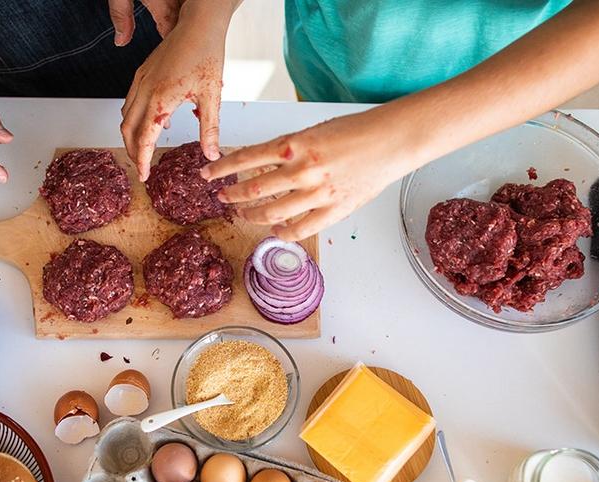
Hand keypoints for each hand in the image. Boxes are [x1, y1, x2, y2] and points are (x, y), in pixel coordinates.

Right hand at [120, 0, 234, 180]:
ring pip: (125, 115)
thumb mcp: (212, 96)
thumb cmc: (207, 55)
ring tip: (142, 150)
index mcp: (161, 99)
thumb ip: (210, 129)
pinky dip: (134, 118)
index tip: (144, 176)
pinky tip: (150, 123)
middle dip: (133, 151)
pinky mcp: (142, 73)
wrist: (199, 25)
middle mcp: (145, 90)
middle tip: (142, 167)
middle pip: (128, 129)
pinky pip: (130, 101)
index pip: (144, 138)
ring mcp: (141, 80)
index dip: (142, 160)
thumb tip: (211, 155)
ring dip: (131, 135)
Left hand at [202, 108, 416, 240]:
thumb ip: (289, 149)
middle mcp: (301, 169)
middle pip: (253, 189)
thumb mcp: (314, 131)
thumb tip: (263, 165)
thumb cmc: (356, 132)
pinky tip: (274, 230)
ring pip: (272, 212)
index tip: (208, 175)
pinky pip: (300, 229)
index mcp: (294, 144)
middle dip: (232, 195)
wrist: (390, 140)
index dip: (222, 169)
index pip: (246, 159)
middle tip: (222, 197)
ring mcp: (317, 193)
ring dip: (251, 215)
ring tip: (243, 214)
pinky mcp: (333, 210)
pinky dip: (282, 232)